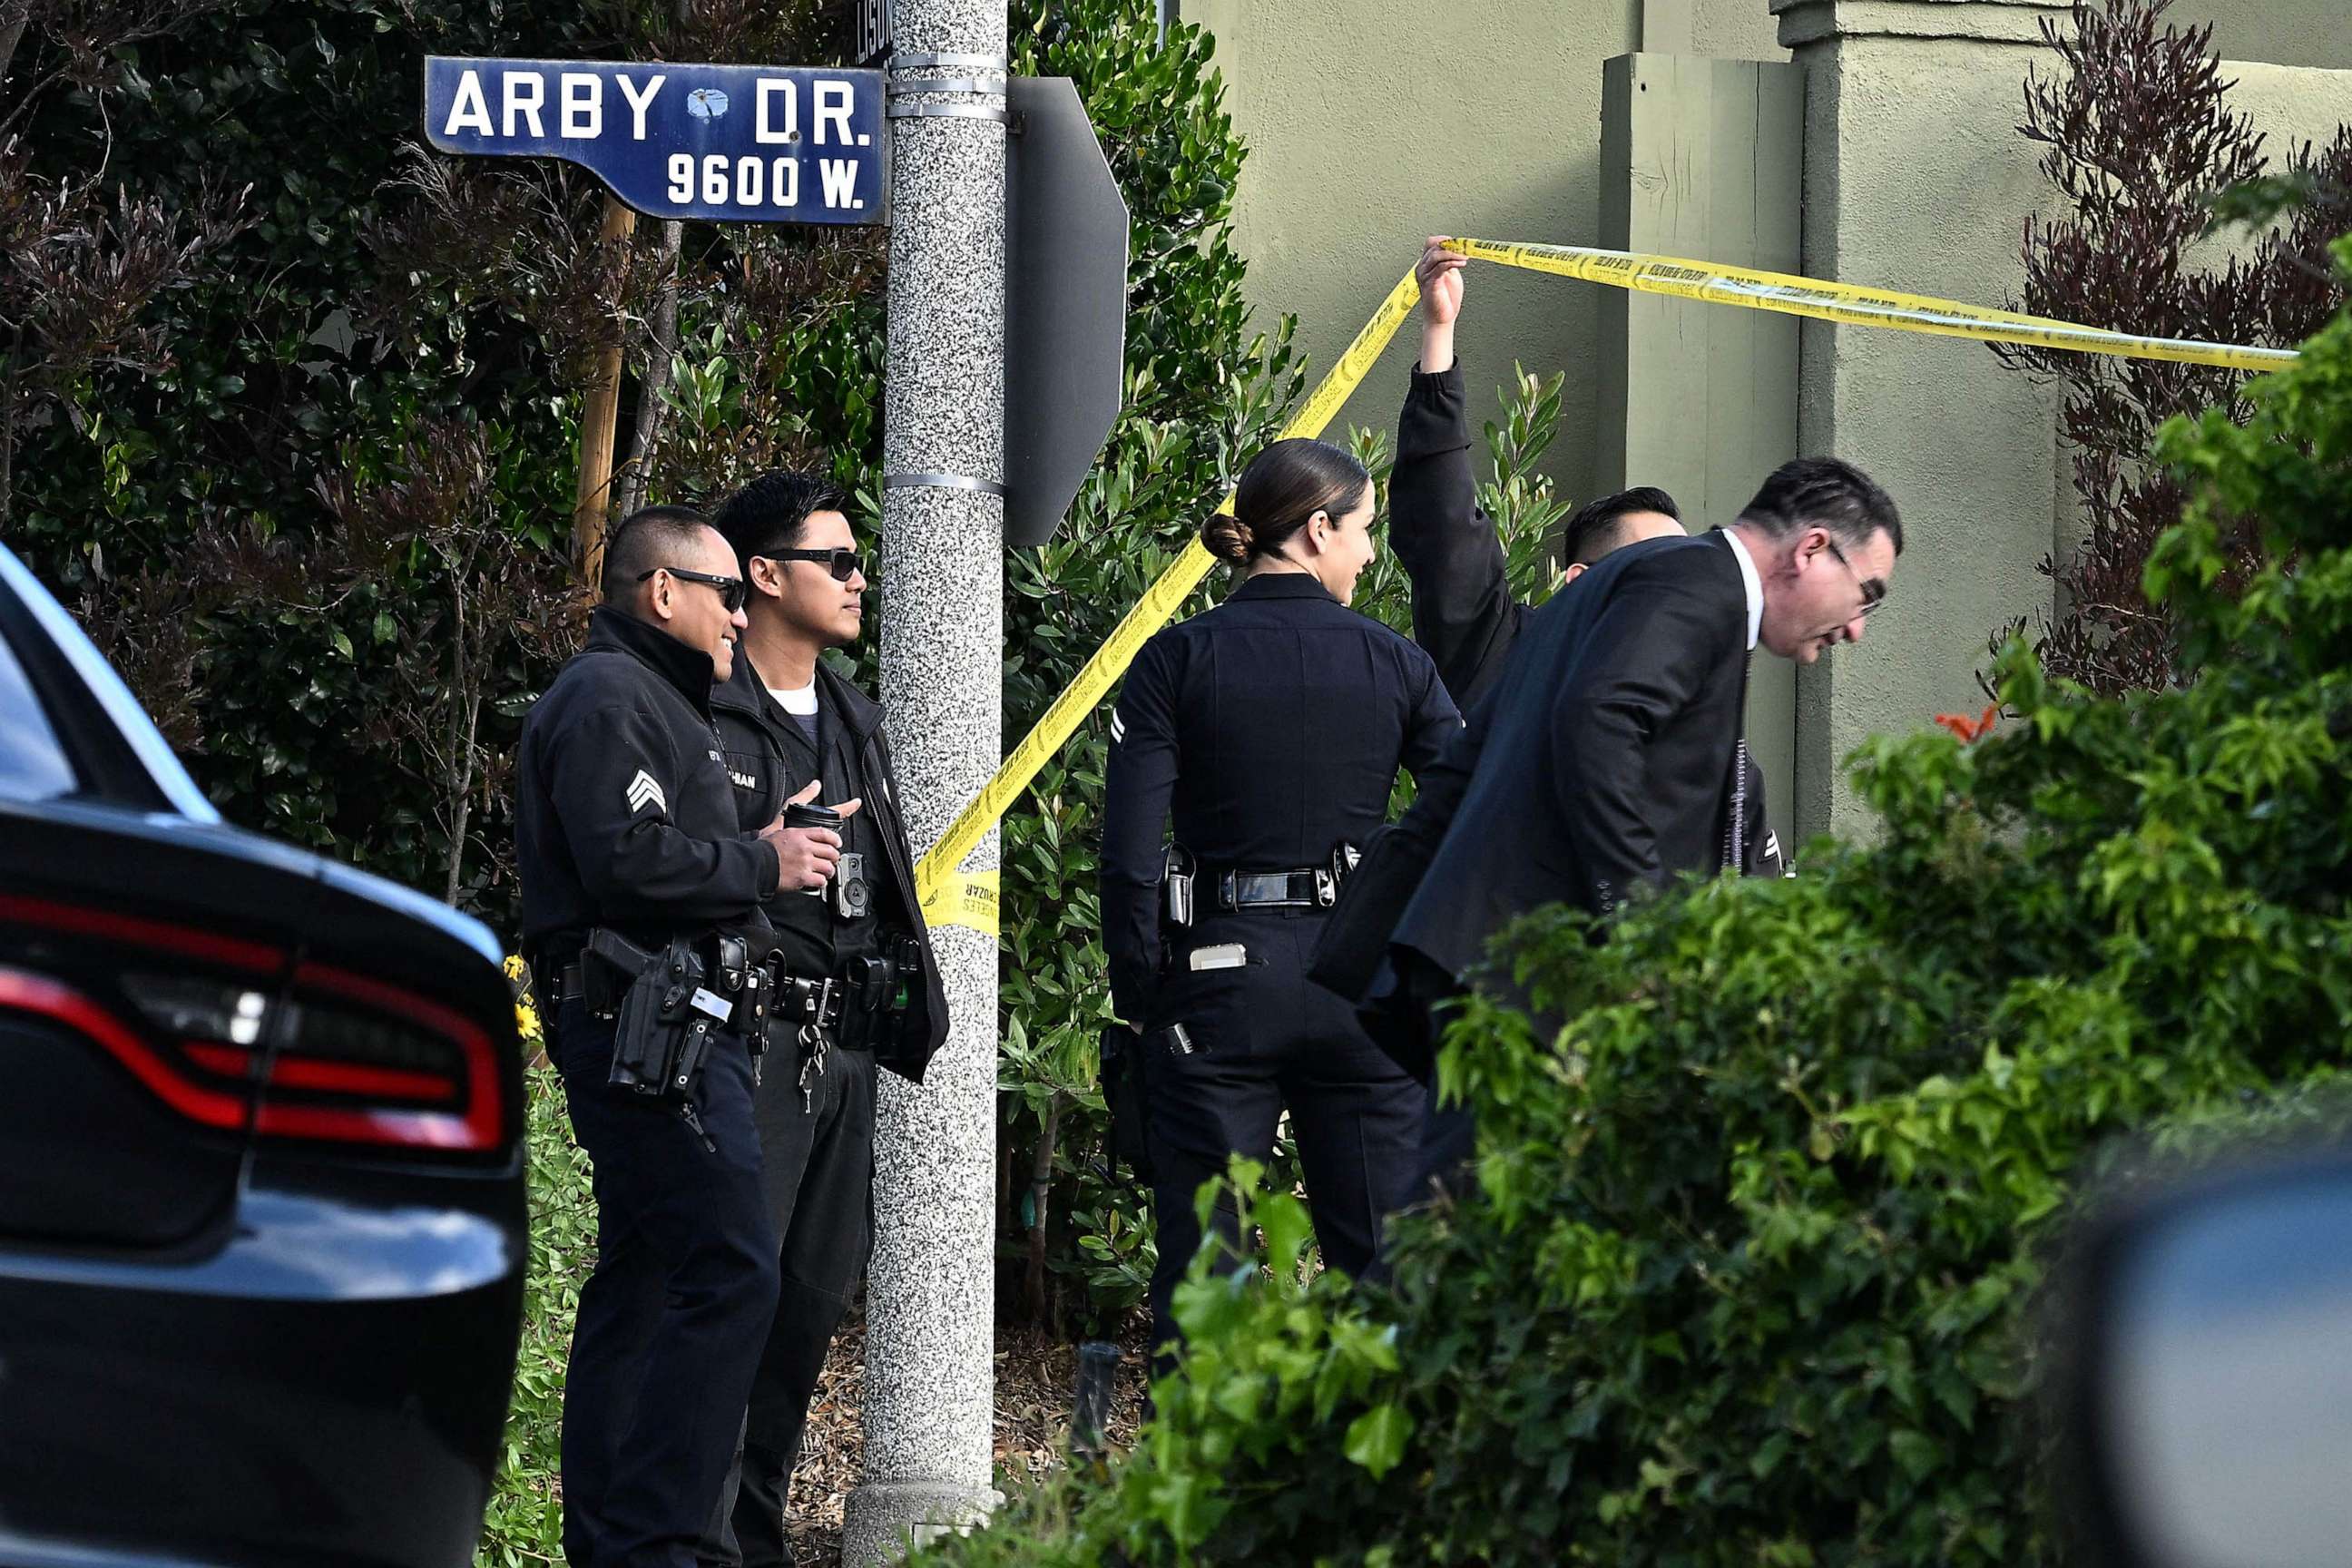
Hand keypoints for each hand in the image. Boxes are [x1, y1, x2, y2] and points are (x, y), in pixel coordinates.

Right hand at [758, 779, 863, 891]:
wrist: (754, 865)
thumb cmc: (764, 846)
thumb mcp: (779, 821)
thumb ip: (798, 802)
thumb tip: (815, 785)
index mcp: (799, 833)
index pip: (825, 833)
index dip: (835, 839)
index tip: (837, 842)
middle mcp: (804, 848)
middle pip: (830, 851)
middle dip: (833, 857)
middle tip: (830, 860)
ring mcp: (804, 863)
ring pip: (828, 867)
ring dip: (828, 871)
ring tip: (824, 872)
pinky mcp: (802, 878)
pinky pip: (821, 881)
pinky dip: (820, 882)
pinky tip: (816, 881)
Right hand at [1417, 236, 1465, 372]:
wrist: (1442, 318)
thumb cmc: (1445, 299)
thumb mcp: (1451, 274)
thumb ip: (1451, 261)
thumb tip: (1460, 249)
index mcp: (1427, 264)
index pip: (1431, 243)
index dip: (1444, 239)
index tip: (1459, 242)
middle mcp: (1422, 268)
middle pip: (1433, 246)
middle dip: (1451, 245)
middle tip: (1465, 248)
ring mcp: (1425, 275)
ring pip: (1436, 255)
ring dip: (1453, 253)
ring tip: (1465, 257)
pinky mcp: (1430, 284)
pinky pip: (1440, 267)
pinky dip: (1452, 262)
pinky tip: (1462, 263)